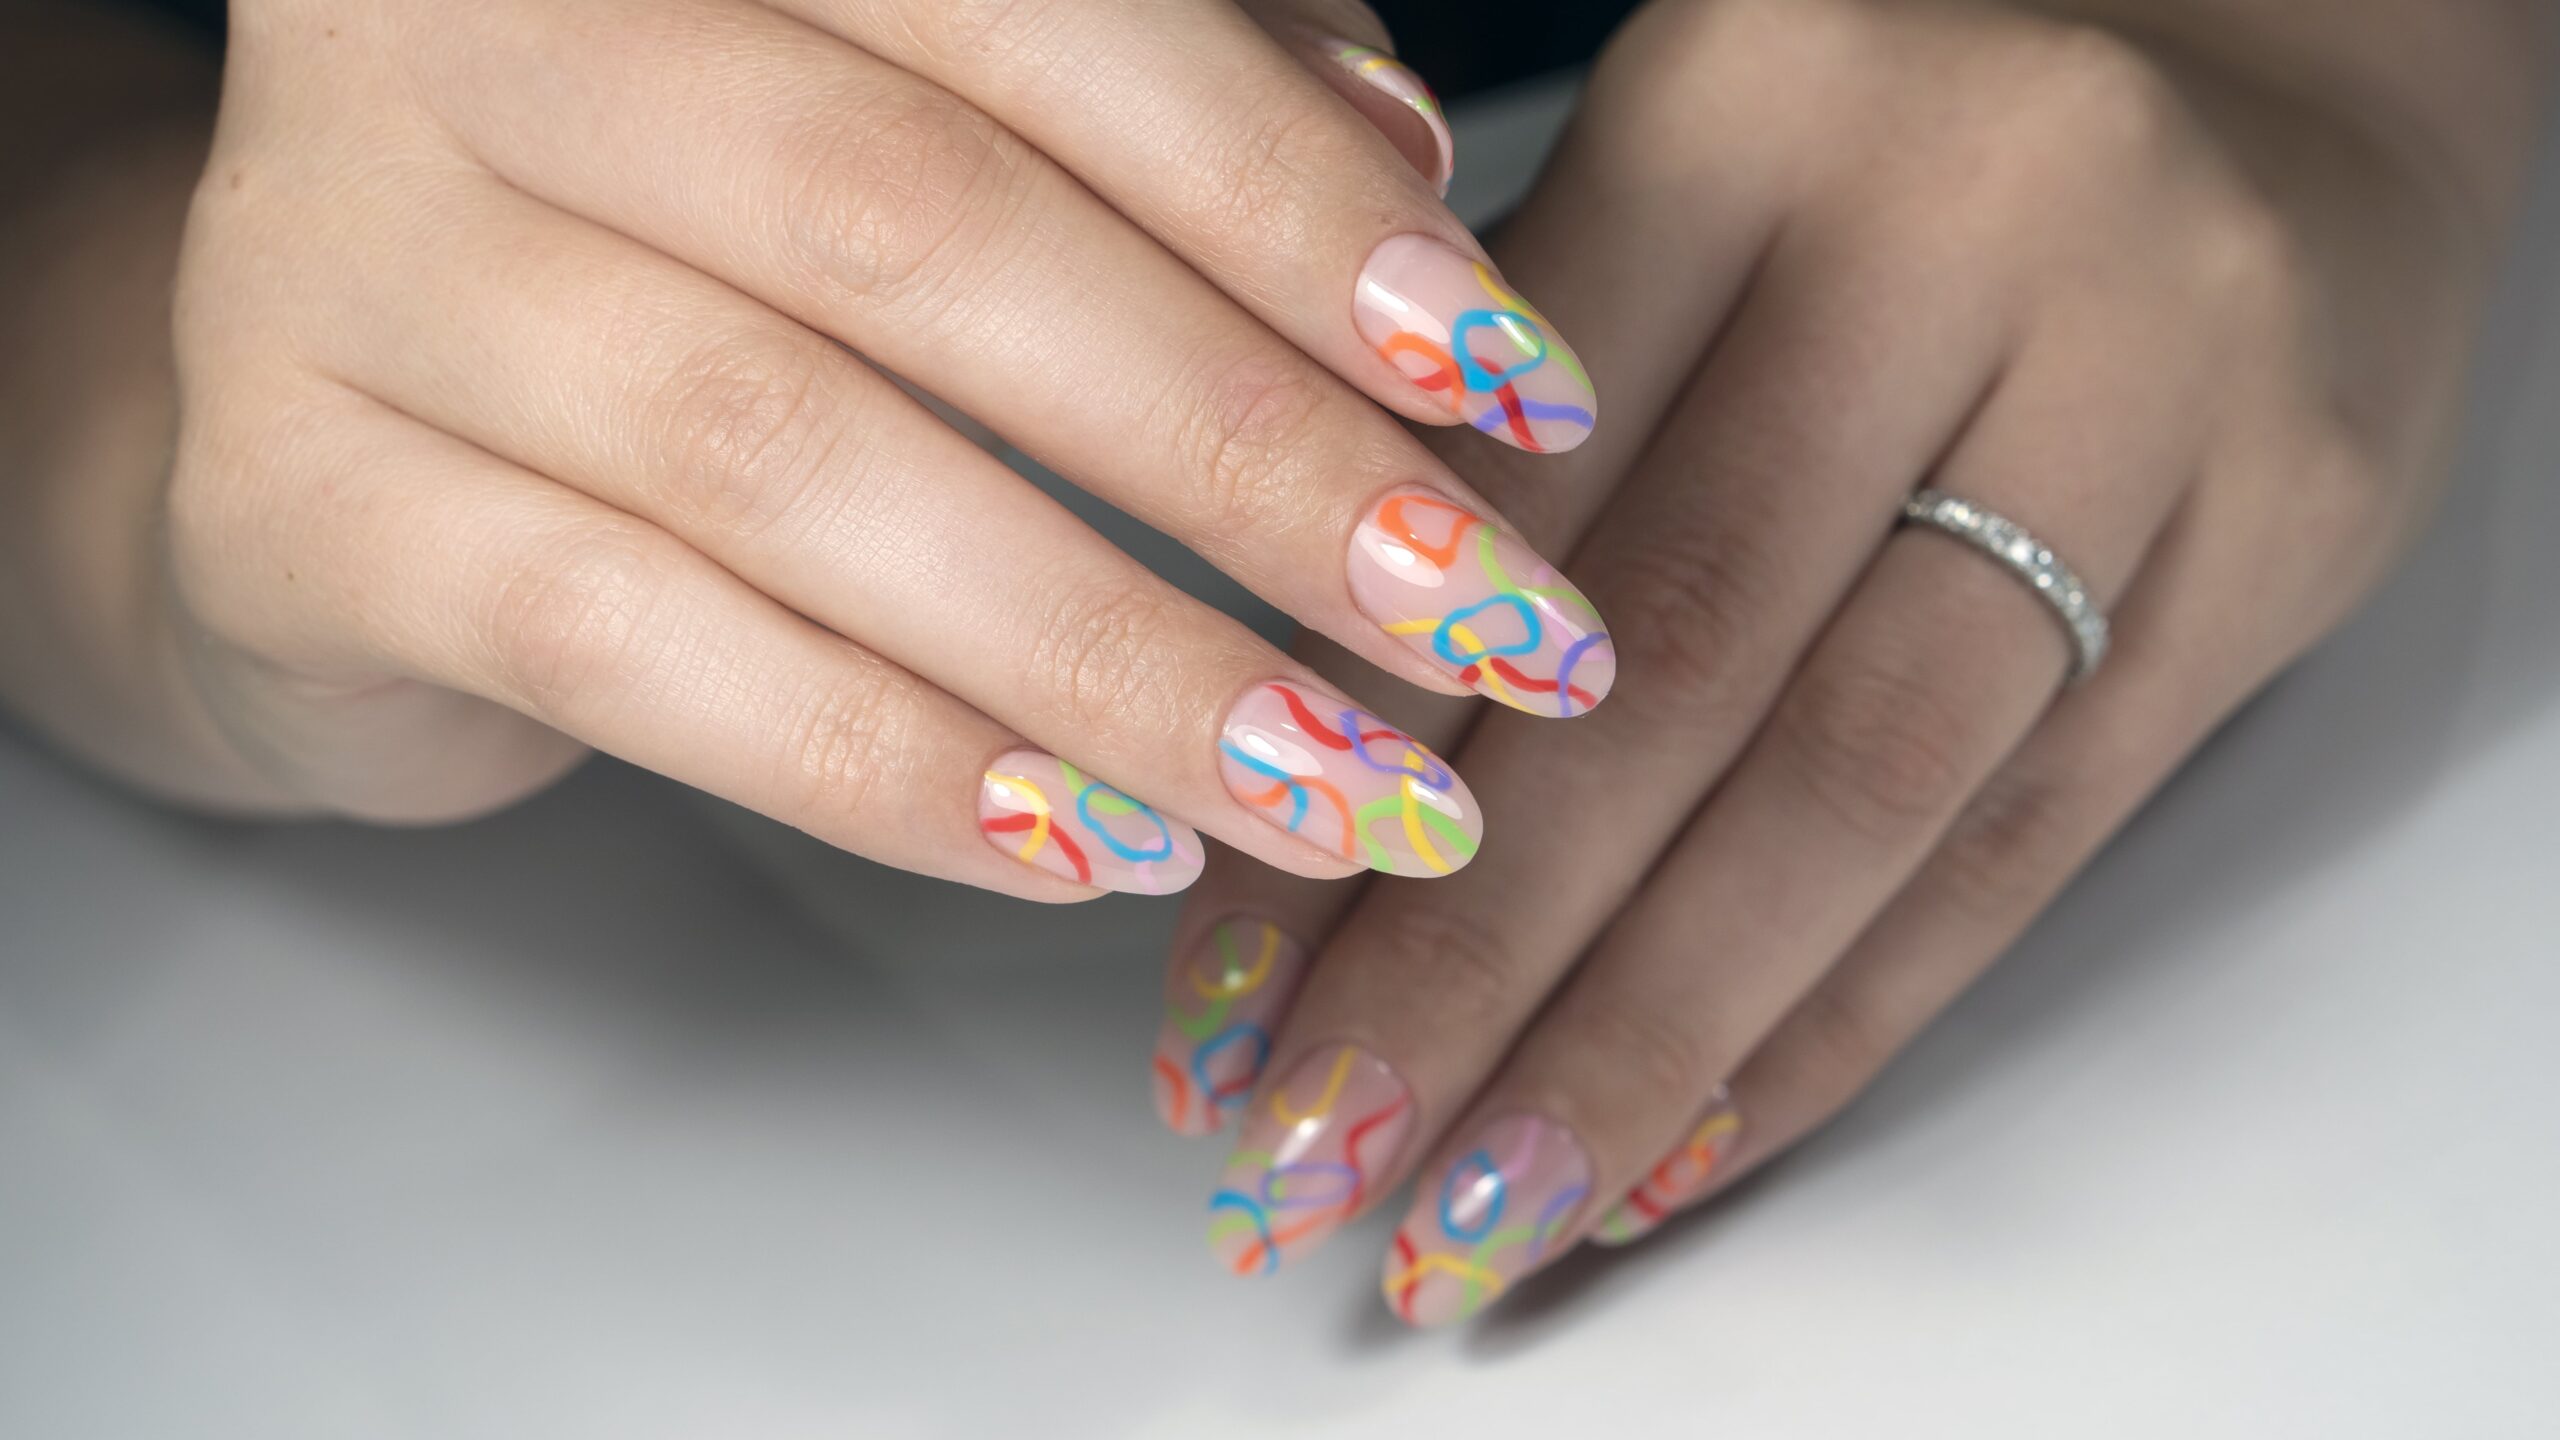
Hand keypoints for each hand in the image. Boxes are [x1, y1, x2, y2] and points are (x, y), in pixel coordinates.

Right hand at [4, 0, 1616, 897]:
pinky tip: (1084, 845)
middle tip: (1479, 627)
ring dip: (1107, 650)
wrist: (354, 405)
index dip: (1292, 205)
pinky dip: (885, 762)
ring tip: (1332, 785)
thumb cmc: (707, 244)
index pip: (1035, 10)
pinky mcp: (300, 503)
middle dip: (1245, 455)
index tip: (1515, 390)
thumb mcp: (938, 117)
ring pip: (781, 460)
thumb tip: (1406, 168)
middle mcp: (482, 28)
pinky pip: (631, 648)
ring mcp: (355, 258)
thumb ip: (1168, 98)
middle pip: (918, 232)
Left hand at [1150, 0, 2538, 1320]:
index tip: (1217, 994)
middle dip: (1464, 958)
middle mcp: (1964, 224)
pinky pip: (2029, 837)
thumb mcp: (1677, 206)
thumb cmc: (1907, 161)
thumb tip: (1300, 782)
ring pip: (1853, 783)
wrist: (2277, 87)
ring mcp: (2154, 384)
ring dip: (1642, 1037)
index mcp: (1743, 106)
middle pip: (1669, 670)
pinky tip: (1689, 1134)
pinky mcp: (2282, 542)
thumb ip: (1510, 442)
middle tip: (1311, 1149)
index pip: (1496, 506)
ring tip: (1480, 1200)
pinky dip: (1842, 1014)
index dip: (1342, 775)